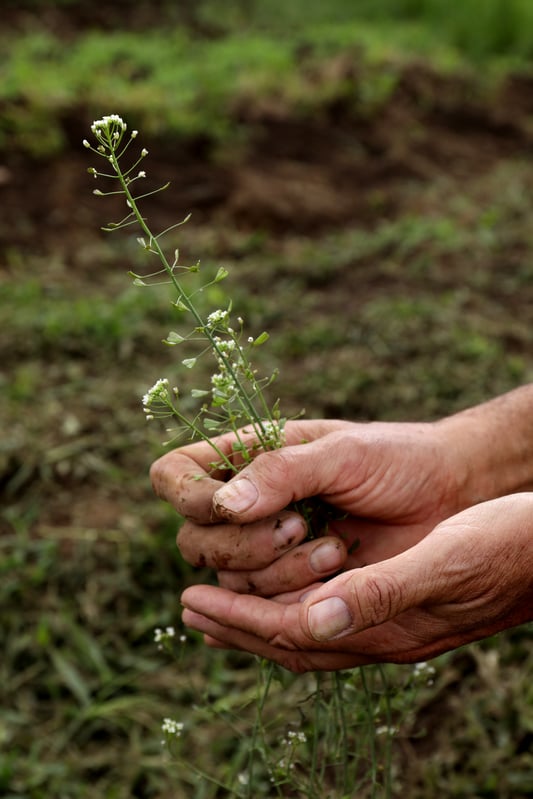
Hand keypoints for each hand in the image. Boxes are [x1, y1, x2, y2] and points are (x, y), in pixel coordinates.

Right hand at [151, 418, 475, 595]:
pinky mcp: (294, 587)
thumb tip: (222, 505)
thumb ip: (280, 472)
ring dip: (277, 573)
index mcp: (247, 458)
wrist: (449, 495)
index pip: (174, 476)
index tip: (229, 504)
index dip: (186, 496)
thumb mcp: (340, 453)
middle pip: (194, 540)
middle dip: (243, 544)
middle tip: (299, 526)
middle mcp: (247, 505)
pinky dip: (291, 598)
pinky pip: (263, 608)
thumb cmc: (396, 459)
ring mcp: (268, 549)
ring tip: (335, 550)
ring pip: (229, 581)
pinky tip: (329, 577)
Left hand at [180, 494, 532, 670]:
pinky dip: (297, 609)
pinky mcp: (405, 606)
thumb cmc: (504, 546)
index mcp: (386, 627)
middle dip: (237, 625)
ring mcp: (395, 625)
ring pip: (310, 632)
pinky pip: (333, 618)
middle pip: (291, 641)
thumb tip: (311, 619)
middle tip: (189, 609)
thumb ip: (380, 591)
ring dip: (262, 618)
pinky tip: (292, 594)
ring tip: (225, 605)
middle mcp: (384, 634)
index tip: (191, 601)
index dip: (237, 616)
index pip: (290, 631)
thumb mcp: (443, 560)